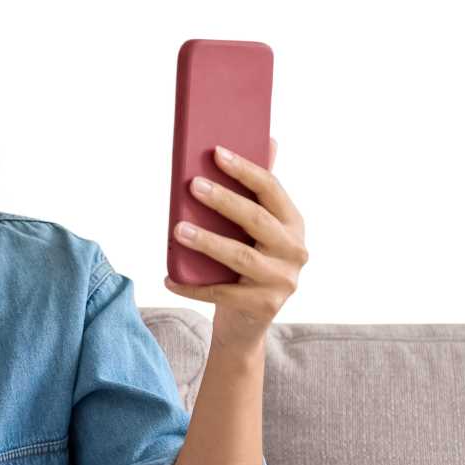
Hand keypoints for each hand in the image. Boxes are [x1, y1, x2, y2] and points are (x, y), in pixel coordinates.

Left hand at [160, 134, 312, 355]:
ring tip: (179, 230)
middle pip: (256, 220)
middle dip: (223, 200)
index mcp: (294, 223)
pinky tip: (169, 276)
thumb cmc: (246, 265)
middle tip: (192, 186)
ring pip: (240, 256)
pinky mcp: (264, 306)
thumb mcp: (256, 230)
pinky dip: (192, 285)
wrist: (246, 325)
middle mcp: (295, 250)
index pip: (271, 189)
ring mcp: (282, 280)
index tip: (216, 153)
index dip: (244, 170)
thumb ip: (258, 192)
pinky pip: (222, 293)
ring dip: (207, 241)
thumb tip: (266, 138)